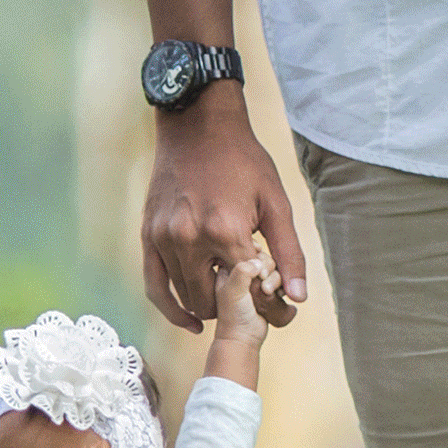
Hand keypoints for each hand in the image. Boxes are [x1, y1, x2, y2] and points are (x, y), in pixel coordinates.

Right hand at [141, 89, 306, 333]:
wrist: (198, 126)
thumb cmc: (243, 161)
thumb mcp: (276, 203)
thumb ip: (289, 254)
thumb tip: (298, 298)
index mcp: (226, 231)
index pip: (247, 291)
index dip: (264, 301)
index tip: (273, 299)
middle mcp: (190, 238)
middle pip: (213, 302)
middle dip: (234, 305)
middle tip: (248, 295)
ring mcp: (164, 238)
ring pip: (185, 296)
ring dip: (207, 303)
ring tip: (226, 293)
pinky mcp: (149, 235)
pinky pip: (154, 285)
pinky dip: (170, 307)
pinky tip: (189, 320)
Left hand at [211, 241, 284, 345]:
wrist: (243, 338)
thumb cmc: (233, 317)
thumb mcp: (233, 291)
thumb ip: (242, 271)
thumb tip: (258, 260)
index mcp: (228, 268)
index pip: (245, 248)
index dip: (255, 255)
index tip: (257, 268)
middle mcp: (241, 272)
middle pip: (262, 258)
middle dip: (267, 269)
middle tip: (264, 282)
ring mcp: (254, 281)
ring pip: (273, 269)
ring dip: (275, 279)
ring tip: (267, 292)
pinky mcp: (266, 290)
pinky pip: (280, 280)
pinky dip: (281, 286)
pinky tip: (277, 294)